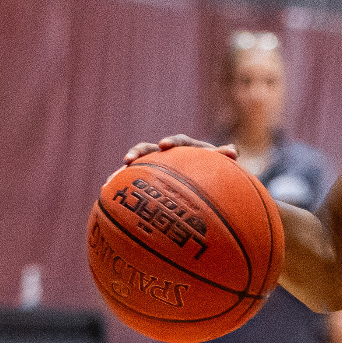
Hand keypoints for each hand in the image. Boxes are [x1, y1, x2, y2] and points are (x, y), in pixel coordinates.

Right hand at [112, 134, 235, 181]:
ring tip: (109, 182)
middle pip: (149, 150)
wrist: (209, 182)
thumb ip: (225, 158)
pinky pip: (133, 185)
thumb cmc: (218, 173)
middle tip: (129, 159)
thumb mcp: (223, 167)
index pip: (178, 141)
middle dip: (139, 153)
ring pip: (136, 168)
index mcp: (187, 149)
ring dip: (122, 173)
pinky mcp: (148, 182)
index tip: (165, 145)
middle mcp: (168, 156)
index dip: (171, 142)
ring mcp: (156, 168)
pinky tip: (108, 200)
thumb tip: (233, 149)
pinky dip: (122, 190)